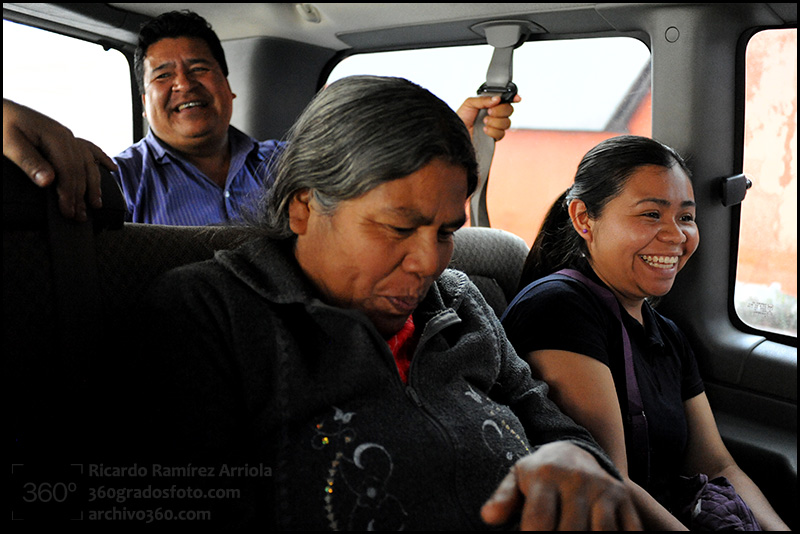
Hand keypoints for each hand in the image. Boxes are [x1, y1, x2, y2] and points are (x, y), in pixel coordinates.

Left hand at [3, 98, 116, 220]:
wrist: (0, 108)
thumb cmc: (1, 123)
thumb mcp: (8, 143)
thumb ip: (29, 161)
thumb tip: (48, 181)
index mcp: (55, 137)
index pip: (68, 170)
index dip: (69, 193)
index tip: (67, 211)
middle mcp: (66, 136)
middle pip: (80, 170)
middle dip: (81, 195)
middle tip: (79, 216)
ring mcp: (68, 136)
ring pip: (87, 163)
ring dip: (93, 185)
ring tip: (95, 204)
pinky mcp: (65, 138)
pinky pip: (89, 150)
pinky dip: (101, 160)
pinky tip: (112, 168)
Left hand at [457, 94, 520, 140]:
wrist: (455, 134)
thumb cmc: (461, 118)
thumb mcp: (469, 103)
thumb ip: (483, 100)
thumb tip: (497, 99)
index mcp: (490, 104)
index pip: (505, 100)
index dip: (513, 98)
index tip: (517, 99)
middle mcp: (495, 114)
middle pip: (509, 110)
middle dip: (500, 110)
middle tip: (489, 112)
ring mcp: (495, 126)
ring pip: (507, 122)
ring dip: (495, 121)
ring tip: (484, 122)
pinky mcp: (494, 137)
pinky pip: (501, 134)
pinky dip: (493, 131)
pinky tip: (484, 130)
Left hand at [481, 442, 641, 530]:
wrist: (574, 450)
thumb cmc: (540, 474)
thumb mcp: (517, 478)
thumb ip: (503, 498)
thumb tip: (488, 518)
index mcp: (546, 476)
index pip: (539, 519)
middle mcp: (577, 480)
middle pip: (571, 530)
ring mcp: (602, 489)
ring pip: (601, 531)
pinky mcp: (623, 497)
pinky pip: (628, 528)